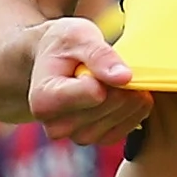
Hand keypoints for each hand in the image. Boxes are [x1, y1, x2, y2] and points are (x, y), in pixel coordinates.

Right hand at [25, 16, 151, 142]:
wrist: (56, 63)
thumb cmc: (64, 45)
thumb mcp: (77, 36)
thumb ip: (99, 54)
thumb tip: (124, 77)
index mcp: (43, 99)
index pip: (94, 94)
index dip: (106, 75)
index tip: (102, 60)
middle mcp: (55, 125)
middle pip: (106, 107)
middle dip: (120, 85)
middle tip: (118, 67)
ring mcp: (75, 136)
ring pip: (116, 120)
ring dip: (130, 98)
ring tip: (124, 77)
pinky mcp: (95, 140)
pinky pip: (124, 130)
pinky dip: (133, 111)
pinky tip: (129, 93)